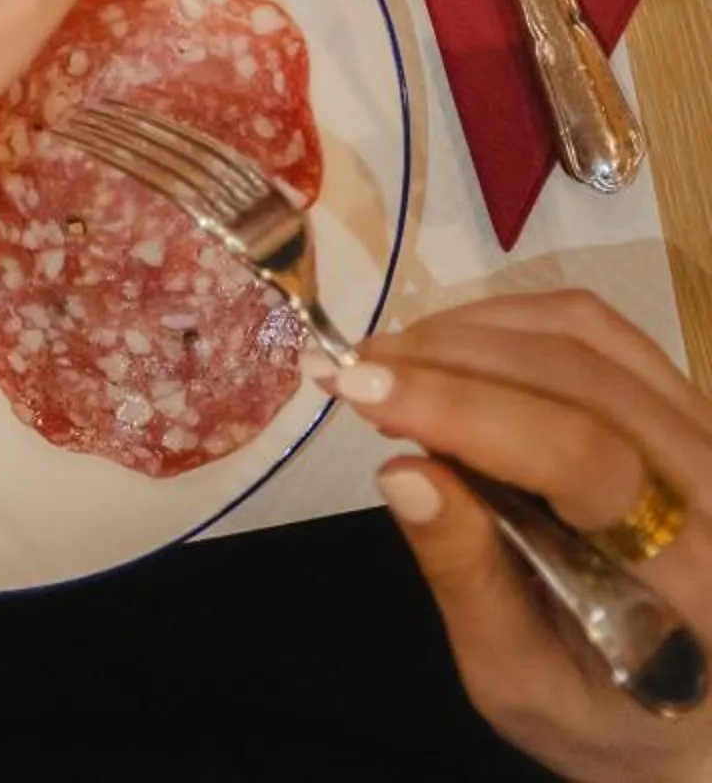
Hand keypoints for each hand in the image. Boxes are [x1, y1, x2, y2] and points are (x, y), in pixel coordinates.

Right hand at [335, 290, 711, 779]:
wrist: (691, 708)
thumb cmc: (600, 708)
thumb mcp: (521, 681)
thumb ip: (469, 580)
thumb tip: (400, 471)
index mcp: (691, 576)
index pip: (582, 456)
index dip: (467, 409)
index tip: (359, 387)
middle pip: (580, 379)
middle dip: (450, 358)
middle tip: (352, 367)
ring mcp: (708, 432)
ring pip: (587, 334)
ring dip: (474, 330)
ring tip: (390, 361)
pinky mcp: (687, 402)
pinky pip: (599, 329)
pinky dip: (510, 321)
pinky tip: (449, 349)